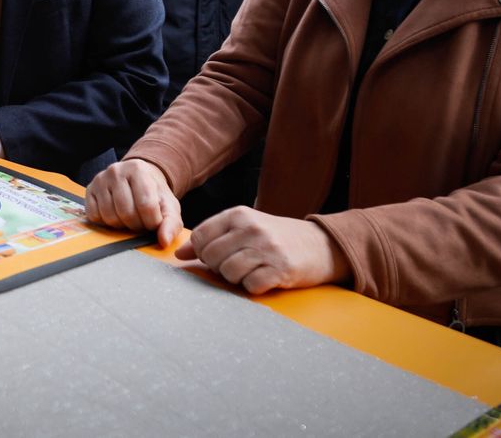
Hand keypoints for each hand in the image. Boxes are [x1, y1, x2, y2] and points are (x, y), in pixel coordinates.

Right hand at [84, 159, 182, 249]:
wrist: (138, 179)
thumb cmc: (154, 194)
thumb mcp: (169, 206)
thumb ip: (171, 224)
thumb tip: (164, 241)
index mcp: (138, 169)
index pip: (146, 205)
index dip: (152, 222)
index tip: (154, 222)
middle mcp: (116, 171)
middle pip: (126, 213)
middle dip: (137, 225)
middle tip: (141, 221)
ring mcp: (100, 180)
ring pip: (110, 217)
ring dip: (122, 225)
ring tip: (129, 218)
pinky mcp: (89, 190)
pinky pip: (95, 216)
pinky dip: (106, 223)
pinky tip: (116, 215)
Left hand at [174, 206, 350, 294]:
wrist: (321, 245)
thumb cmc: (276, 237)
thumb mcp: (243, 229)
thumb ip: (212, 238)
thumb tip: (179, 254)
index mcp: (238, 214)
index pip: (201, 236)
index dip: (203, 252)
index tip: (217, 255)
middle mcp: (251, 228)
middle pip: (212, 257)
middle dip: (219, 267)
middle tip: (237, 265)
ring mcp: (267, 249)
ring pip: (229, 272)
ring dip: (236, 278)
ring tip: (251, 271)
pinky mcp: (280, 270)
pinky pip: (251, 285)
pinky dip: (253, 286)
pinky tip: (264, 278)